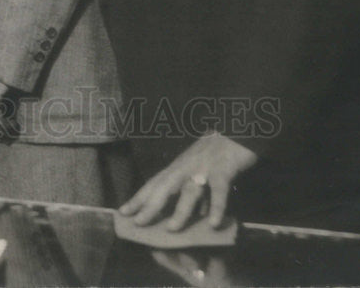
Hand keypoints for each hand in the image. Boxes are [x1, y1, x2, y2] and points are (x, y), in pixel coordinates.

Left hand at [119, 132, 257, 230]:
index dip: (139, 198)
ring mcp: (203, 168)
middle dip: (150, 205)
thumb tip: (197, 217)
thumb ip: (198, 193)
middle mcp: (186, 167)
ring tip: (171, 229)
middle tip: (138, 222)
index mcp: (178, 167)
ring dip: (180, 210)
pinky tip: (213, 223)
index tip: (122, 212)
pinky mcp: (223, 170)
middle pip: (164, 187)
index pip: (154, 183)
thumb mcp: (200, 171)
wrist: (236, 130)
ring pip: (189, 190)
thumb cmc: (216, 153)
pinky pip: (218, 190)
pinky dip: (216, 206)